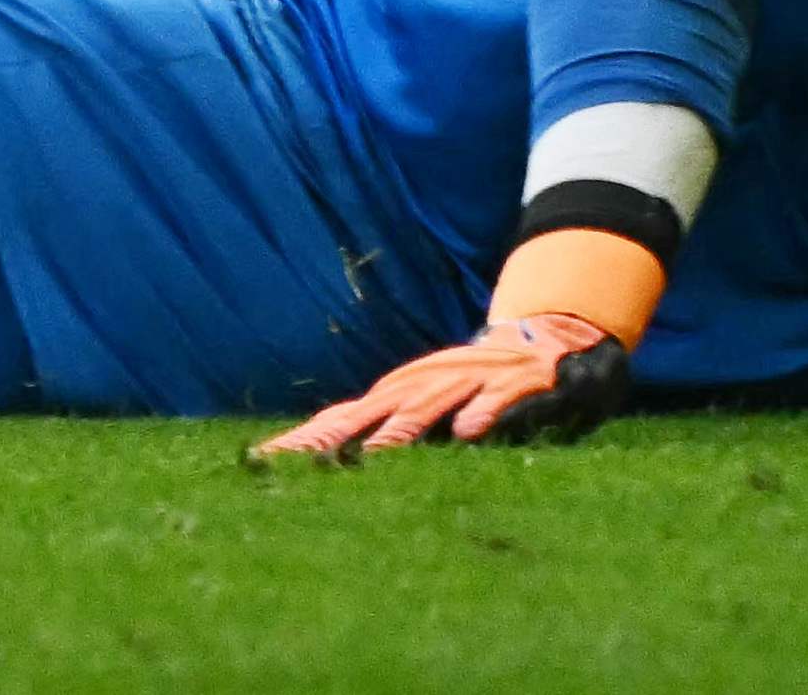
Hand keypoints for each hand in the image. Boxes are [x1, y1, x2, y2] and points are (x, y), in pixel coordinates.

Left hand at [254, 311, 637, 458]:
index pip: (340, 421)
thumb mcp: (424, 407)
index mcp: (397, 395)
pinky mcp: (509, 386)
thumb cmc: (471, 386)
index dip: (304, 441)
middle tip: (300, 462)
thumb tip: (337, 463)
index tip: (264, 461)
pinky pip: (493, 402)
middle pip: (369, 414)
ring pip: (427, 406)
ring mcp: (463, 384)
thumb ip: (388, 432)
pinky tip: (467, 434)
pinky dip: (480, 414)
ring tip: (377, 453)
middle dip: (334, 437)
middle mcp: (420, 387)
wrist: (543, 345)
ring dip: (402, 430)